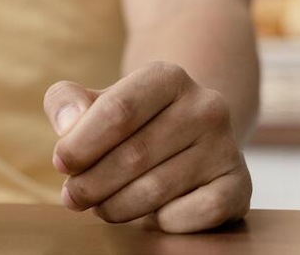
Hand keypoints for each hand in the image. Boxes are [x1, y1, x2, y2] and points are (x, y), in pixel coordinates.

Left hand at [43, 61, 251, 232]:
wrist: (189, 135)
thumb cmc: (130, 120)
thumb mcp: (97, 100)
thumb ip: (67, 101)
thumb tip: (67, 125)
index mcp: (168, 76)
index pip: (117, 111)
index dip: (81, 144)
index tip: (61, 164)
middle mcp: (206, 106)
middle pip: (134, 155)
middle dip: (92, 183)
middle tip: (72, 197)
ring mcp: (227, 146)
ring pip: (156, 190)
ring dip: (116, 206)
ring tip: (100, 206)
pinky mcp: (239, 186)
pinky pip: (190, 216)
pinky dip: (160, 222)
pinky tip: (149, 214)